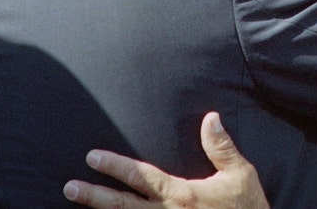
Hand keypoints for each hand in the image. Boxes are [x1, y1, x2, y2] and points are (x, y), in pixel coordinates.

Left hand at [63, 112, 268, 208]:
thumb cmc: (248, 208)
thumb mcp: (240, 175)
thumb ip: (221, 147)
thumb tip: (210, 117)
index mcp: (182, 195)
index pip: (141, 177)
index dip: (115, 166)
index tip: (91, 157)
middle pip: (123, 205)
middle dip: (95, 195)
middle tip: (69, 186)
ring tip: (76, 203)